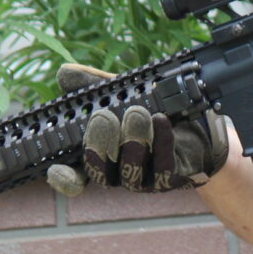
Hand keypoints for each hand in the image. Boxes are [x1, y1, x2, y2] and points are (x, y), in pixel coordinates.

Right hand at [45, 62, 228, 195]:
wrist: (196, 124)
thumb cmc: (150, 109)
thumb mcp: (121, 93)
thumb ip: (93, 85)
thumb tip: (64, 74)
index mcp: (98, 157)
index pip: (73, 177)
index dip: (64, 177)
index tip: (57, 168)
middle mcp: (117, 173)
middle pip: (100, 173)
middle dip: (99, 144)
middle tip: (104, 117)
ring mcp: (143, 179)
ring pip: (131, 171)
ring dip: (133, 140)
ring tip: (138, 113)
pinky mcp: (170, 178)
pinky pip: (163, 166)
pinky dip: (162, 141)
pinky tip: (161, 120)